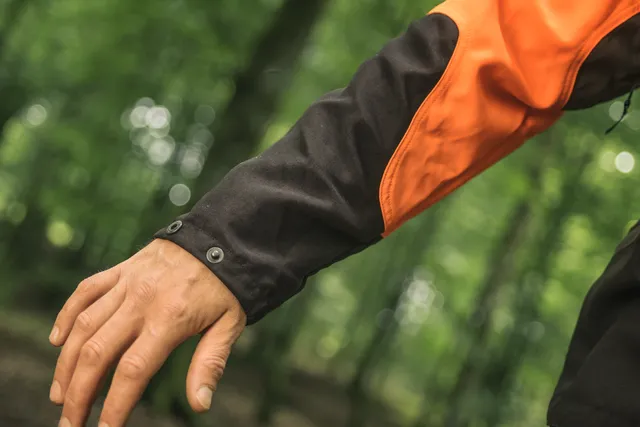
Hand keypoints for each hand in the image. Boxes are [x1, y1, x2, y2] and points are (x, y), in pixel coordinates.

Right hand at [48, 239, 246, 426]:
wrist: (221, 237)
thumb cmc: (227, 286)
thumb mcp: (230, 324)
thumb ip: (211, 363)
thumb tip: (201, 404)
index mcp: (170, 318)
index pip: (133, 371)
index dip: (115, 405)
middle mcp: (141, 300)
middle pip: (98, 353)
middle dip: (79, 394)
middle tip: (69, 423)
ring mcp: (127, 283)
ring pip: (84, 326)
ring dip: (66, 364)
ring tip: (59, 395)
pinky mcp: (121, 270)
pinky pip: (85, 291)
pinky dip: (67, 315)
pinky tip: (58, 341)